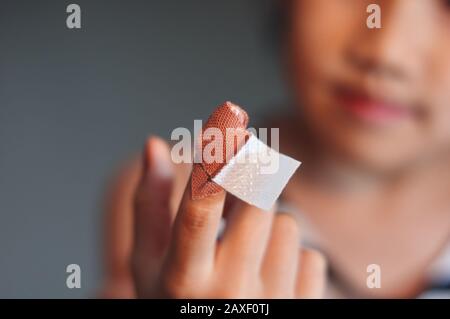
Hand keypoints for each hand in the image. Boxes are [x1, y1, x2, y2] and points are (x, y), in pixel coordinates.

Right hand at [101, 136, 326, 297]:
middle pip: (258, 204)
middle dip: (248, 180)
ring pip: (287, 225)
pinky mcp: (302, 312)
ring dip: (265, 225)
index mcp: (182, 279)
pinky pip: (311, 256)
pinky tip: (267, 274)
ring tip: (243, 249)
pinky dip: (290, 255)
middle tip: (238, 172)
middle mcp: (228, 295)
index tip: (229, 113)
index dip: (214, 158)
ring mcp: (271, 308)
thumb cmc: (172, 299)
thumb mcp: (148, 260)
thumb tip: (154, 143)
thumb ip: (150, 202)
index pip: (200, 209)